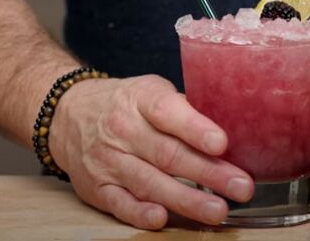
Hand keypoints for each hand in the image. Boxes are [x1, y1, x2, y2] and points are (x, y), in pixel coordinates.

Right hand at [49, 75, 253, 228]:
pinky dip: (140, 213)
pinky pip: (120, 203)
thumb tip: (233, 130)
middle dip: (208, 173)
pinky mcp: (96, 187)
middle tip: (241, 186)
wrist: (67, 114)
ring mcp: (107, 160)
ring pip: (149, 182)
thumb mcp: (150, 90)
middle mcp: (122, 129)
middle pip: (167, 153)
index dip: (195, 128)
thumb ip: (184, 109)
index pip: (167, 112)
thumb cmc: (124, 104)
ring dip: (186, 199)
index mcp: (140, 99)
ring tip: (218, 210)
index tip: (222, 143)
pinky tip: (162, 218)